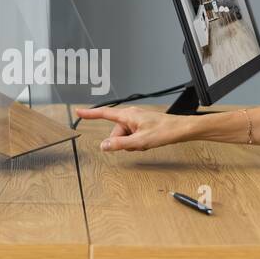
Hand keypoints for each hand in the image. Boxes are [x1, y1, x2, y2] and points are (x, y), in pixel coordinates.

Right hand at [73, 105, 189, 152]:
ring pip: (124, 136)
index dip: (90, 114)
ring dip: (131, 143)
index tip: (79, 112)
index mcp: (127, 116)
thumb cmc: (164, 131)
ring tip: (145, 142)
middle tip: (137, 144)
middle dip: (123, 142)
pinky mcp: (141, 125)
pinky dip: (137, 142)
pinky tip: (147, 142)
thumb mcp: (140, 141)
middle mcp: (130, 116)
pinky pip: (132, 136)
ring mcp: (136, 120)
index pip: (104, 113)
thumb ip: (120, 144)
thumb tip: (104, 146)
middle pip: (115, 132)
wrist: (180, 129)